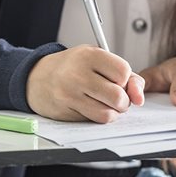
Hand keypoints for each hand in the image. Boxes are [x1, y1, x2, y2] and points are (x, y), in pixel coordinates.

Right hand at [27, 45, 144, 122]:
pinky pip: (93, 121)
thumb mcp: (96, 59)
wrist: (37, 78)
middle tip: (115, 97)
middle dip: (123, 101)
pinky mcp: (65, 111)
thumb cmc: (70, 67)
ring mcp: (70, 94)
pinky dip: (98, 117)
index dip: (126, 81)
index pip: (123, 72)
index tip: (119, 81)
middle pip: (118, 97)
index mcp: (89, 55)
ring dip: (112, 112)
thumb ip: (124, 74)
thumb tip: (139, 96)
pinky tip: (91, 107)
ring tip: (104, 103)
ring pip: (107, 114)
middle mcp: (78, 74)